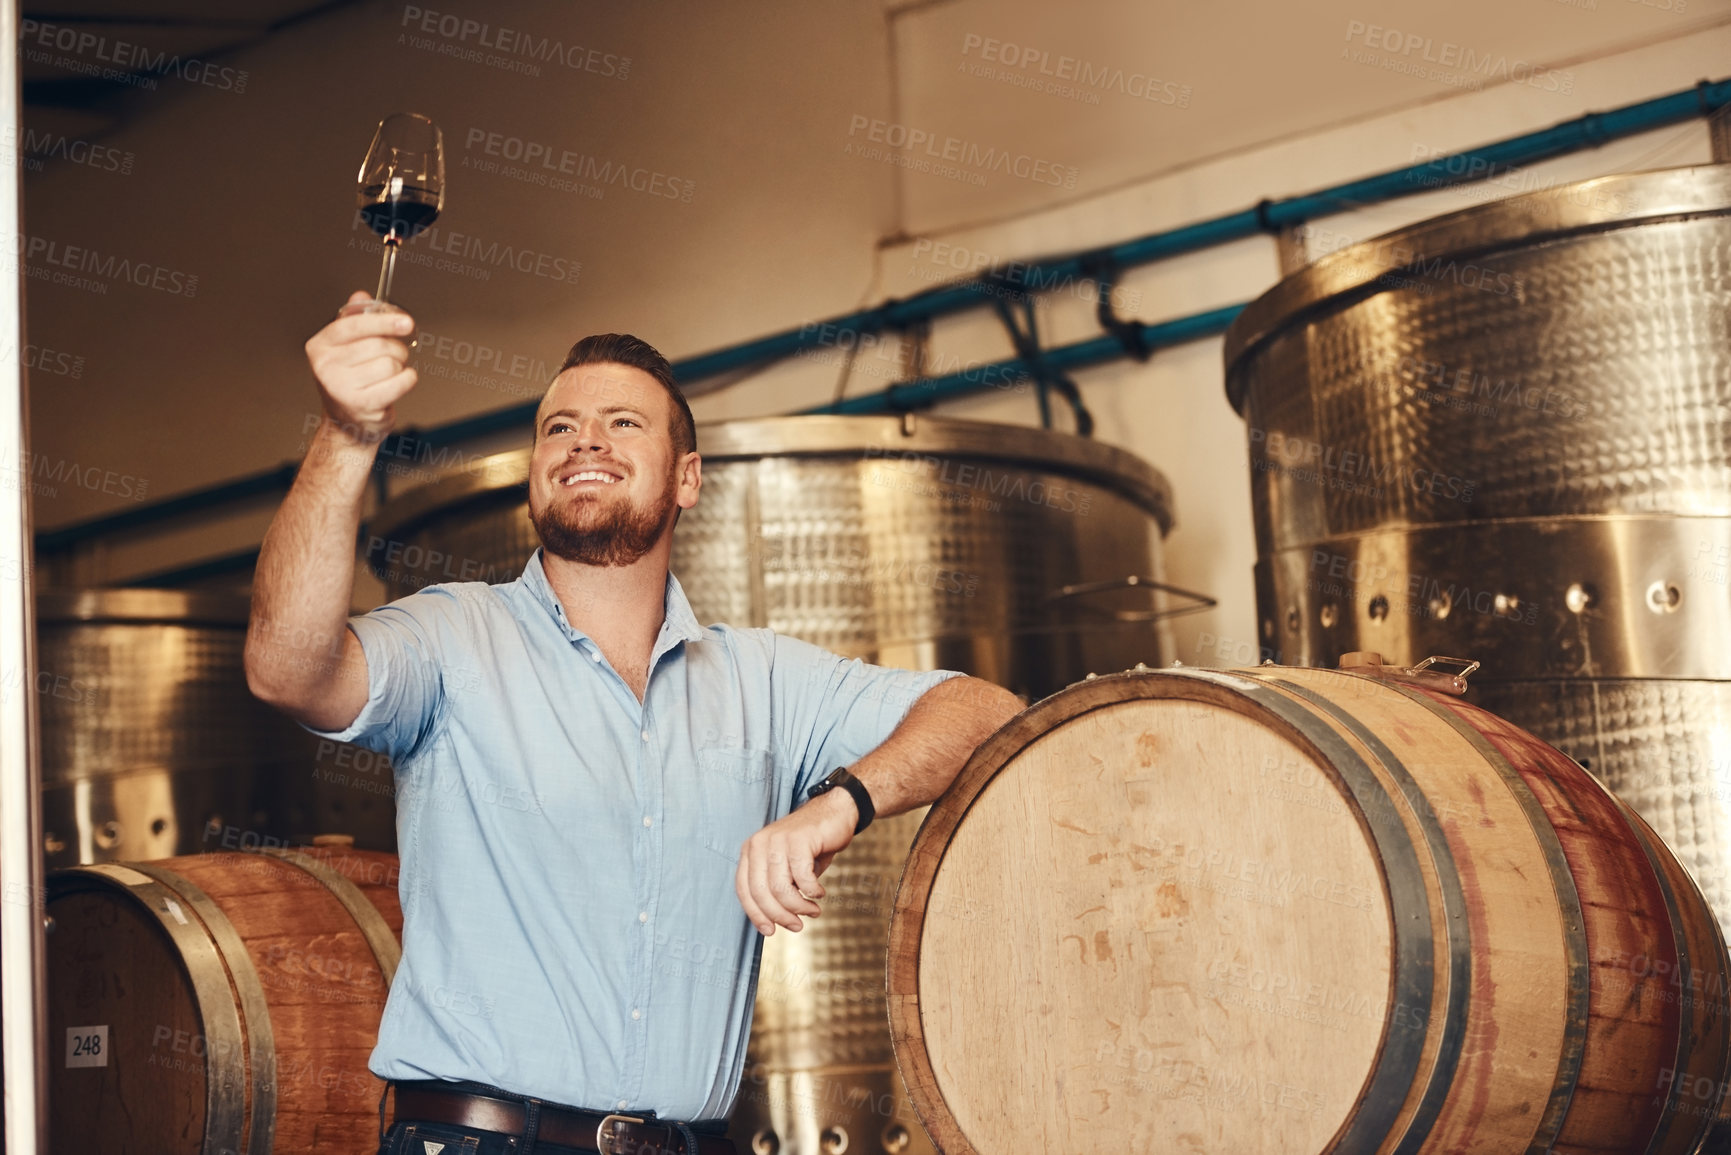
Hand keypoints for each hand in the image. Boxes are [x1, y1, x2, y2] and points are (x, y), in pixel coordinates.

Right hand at [305, 290, 417, 443]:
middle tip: (395, 355)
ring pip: (391, 363)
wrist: (346, 423)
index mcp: (320, 346)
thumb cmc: (349, 381)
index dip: (383, 321)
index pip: (354, 325)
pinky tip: (399, 382)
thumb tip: (361, 296)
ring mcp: (341, 387)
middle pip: (379, 344)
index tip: (405, 322)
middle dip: (396, 348)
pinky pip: (400, 381)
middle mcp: (326, 366)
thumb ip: (354, 319)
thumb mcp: (346, 347)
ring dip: (400, 366)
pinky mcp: (361, 404)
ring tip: (389, 374)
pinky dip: (407, 380)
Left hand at [735, 788, 858, 934]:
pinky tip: (819, 892)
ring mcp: (777, 839)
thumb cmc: (810, 845)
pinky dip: (812, 892)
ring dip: (799, 907)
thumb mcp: (786, 868)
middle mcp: (759, 843)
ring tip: (813, 910)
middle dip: (780, 915)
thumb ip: (775, 889)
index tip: (770, 931)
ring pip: (781, 888)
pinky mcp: (798, 839)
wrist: (834, 812)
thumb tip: (774, 922)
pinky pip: (802, 878)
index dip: (756, 915)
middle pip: (761, 893)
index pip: (744, 890)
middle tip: (797, 926)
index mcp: (751, 850)